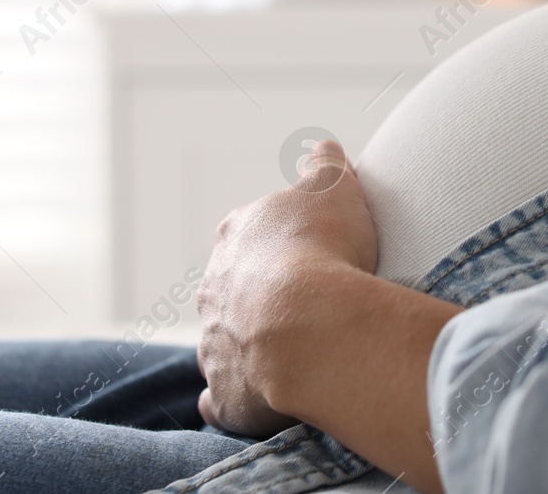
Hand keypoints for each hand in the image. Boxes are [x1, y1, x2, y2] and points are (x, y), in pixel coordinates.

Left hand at [195, 140, 376, 435]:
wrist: (307, 322)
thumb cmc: (324, 248)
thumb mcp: (333, 187)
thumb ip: (324, 166)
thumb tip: (323, 150)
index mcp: (237, 235)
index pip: (249, 232)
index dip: (278, 242)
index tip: (308, 251)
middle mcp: (214, 287)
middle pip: (231, 288)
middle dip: (258, 294)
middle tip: (302, 304)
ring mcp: (215, 341)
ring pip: (225, 340)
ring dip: (248, 344)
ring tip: (291, 351)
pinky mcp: (226, 391)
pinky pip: (223, 397)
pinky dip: (230, 397)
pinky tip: (250, 397)